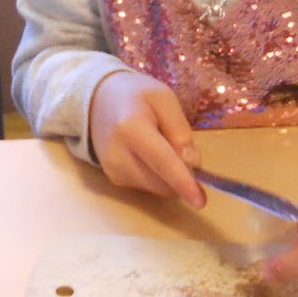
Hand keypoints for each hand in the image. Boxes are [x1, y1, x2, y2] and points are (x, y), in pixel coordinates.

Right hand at [88, 70, 205, 207]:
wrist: (97, 101)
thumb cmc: (135, 96)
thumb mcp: (164, 99)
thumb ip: (180, 130)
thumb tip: (192, 163)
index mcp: (131, 128)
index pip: (162, 161)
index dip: (183, 182)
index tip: (200, 201)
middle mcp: (118, 155)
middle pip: (162, 182)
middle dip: (182, 175)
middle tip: (180, 148)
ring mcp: (113, 170)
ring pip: (157, 188)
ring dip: (169, 176)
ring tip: (159, 146)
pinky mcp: (114, 179)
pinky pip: (148, 187)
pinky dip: (156, 176)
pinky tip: (147, 155)